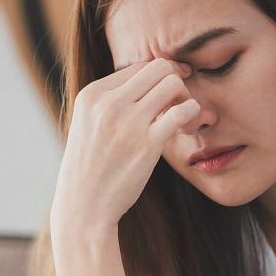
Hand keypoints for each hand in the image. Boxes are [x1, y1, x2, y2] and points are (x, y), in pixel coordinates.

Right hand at [50, 58, 197, 238]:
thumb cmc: (90, 169)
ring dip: (184, 97)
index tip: (164, 99)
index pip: (137, 67)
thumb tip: (147, 83)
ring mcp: (128, 123)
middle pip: (158, 67)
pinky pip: (183, 111)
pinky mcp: (147, 144)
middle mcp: (108, 104)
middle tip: (177, 104)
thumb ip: (111, 103)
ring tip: (180, 118)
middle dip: (174, 80)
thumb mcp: (89, 126)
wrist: (83, 208)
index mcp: (91, 95)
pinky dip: (191, 114)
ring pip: (172, 83)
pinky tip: (185, 130)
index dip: (157, 79)